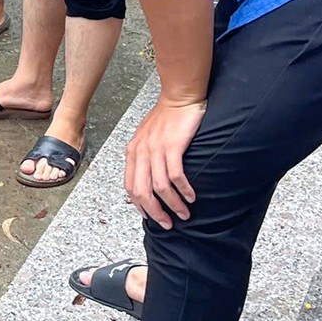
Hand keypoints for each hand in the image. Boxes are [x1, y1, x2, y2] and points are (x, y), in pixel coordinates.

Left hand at [123, 96, 205, 229]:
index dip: (139, 206)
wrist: (179, 96)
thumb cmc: (166, 117)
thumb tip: (147, 181)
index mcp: (133, 152)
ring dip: (173, 205)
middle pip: (142, 192)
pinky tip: (191, 196)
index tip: (151, 217)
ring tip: (184, 214)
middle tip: (168, 223)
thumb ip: (144, 158)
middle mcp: (141, 152)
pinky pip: (176, 175)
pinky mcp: (172, 146)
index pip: (130, 187)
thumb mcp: (147, 138)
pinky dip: (184, 190)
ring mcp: (155, 149)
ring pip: (160, 187)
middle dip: (155, 212)